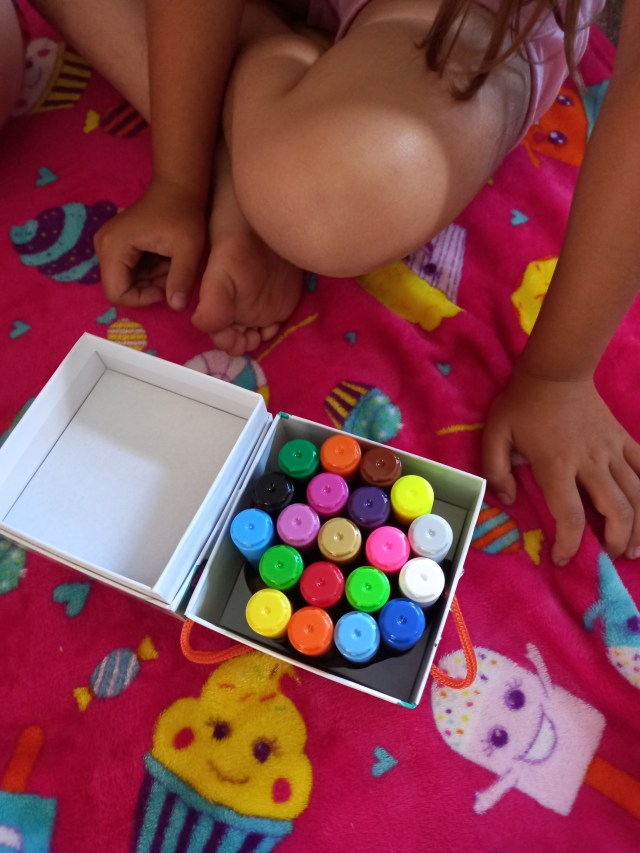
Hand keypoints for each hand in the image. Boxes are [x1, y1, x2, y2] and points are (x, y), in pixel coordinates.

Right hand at [94, 177, 206, 309]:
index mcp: (113, 246)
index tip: (167, 288)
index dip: (143, 299)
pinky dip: (149, 273)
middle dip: (148, 289)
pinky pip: (129, 271)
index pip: (116, 294)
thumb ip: (181, 279)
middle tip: (172, 273)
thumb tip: (176, 307)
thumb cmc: (184, 213)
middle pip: (120, 288)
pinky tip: (165, 260)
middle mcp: (103, 246)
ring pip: (126, 281)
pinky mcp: (116, 245)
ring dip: (151, 281)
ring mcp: (107, 245)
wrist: (179, 187)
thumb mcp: (189, 248)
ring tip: (171, 264)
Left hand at [482, 369, 639, 564]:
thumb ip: (495, 470)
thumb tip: (507, 500)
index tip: (562, 559)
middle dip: (617, 541)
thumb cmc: (522, 405)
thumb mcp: (495, 435)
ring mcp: (612, 450)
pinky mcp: (624, 440)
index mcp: (556, 464)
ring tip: (635, 549)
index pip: (570, 515)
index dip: (569, 543)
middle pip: (616, 510)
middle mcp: (590, 461)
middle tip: (609, 557)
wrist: (555, 372)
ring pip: (638, 494)